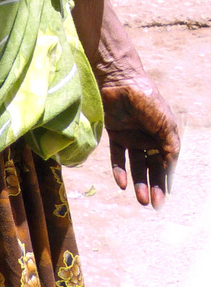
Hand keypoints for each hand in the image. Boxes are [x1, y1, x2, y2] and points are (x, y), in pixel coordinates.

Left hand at [100, 71, 179, 209]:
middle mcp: (148, 138)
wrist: (121, 81)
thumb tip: (170, 170)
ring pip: (136, 165)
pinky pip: (117, 156)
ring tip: (141, 200)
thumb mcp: (166, 125)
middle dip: (154, 186)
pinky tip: (122, 183)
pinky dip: (119, 170)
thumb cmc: (148, 101)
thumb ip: (170, 148)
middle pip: (152, 167)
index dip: (166, 180)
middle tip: (153, 205)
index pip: (166, 162)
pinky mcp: (115, 134)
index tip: (166, 198)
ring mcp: (131, 137)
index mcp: (164, 136)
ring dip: (138, 182)